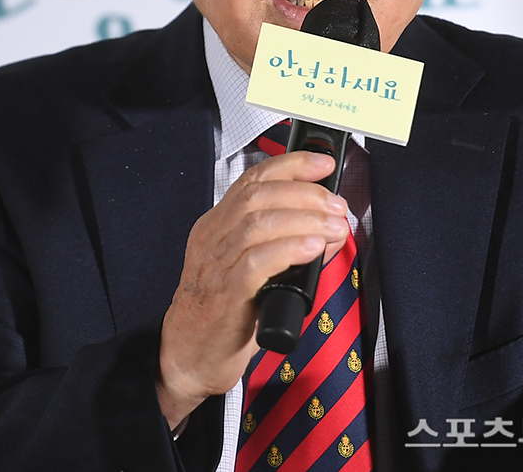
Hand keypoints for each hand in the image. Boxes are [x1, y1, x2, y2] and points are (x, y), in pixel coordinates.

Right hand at [156, 151, 347, 427]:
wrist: (186, 357)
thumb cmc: (221, 312)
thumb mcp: (248, 267)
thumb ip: (283, 245)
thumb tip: (328, 228)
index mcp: (217, 224)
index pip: (253, 179)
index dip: (292, 166)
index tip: (323, 164)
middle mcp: (213, 237)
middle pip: (259, 195)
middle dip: (306, 193)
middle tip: (336, 206)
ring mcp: (216, 264)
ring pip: (259, 223)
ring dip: (305, 219)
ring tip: (333, 227)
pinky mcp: (225, 295)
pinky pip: (256, 262)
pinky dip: (289, 249)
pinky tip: (313, 248)